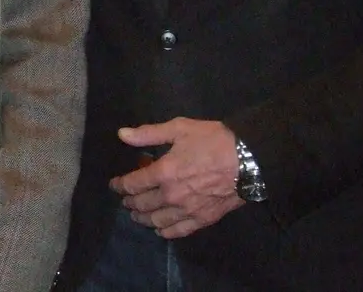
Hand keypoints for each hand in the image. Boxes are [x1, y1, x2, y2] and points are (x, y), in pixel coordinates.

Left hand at [109, 117, 243, 238]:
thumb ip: (148, 134)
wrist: (248, 159)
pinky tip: (160, 230)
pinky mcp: (202, 219)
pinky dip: (165, 232)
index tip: (114, 185)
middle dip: (129, 203)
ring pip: (157, 221)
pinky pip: (178, 231)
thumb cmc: (212, 140)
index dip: (119, 185)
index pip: (133, 184)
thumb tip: (121, 134)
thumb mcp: (179, 129)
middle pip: (142, 205)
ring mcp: (187, 210)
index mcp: (163, 173)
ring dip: (144, 219)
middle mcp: (171, 196)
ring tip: (138, 215)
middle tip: (125, 201)